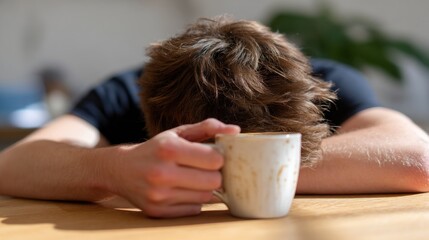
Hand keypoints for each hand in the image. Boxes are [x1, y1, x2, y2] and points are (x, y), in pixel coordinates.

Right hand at [105, 118, 239, 217]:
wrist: (121, 170)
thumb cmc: (156, 149)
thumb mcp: (177, 133)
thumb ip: (207, 128)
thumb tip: (235, 131)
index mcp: (169, 149)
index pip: (214, 159)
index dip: (217, 157)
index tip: (211, 155)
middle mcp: (162, 173)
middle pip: (214, 181)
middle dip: (214, 174)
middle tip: (205, 169)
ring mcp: (159, 195)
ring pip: (206, 197)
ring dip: (205, 188)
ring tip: (193, 179)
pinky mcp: (158, 211)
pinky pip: (194, 209)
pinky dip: (194, 200)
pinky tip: (183, 190)